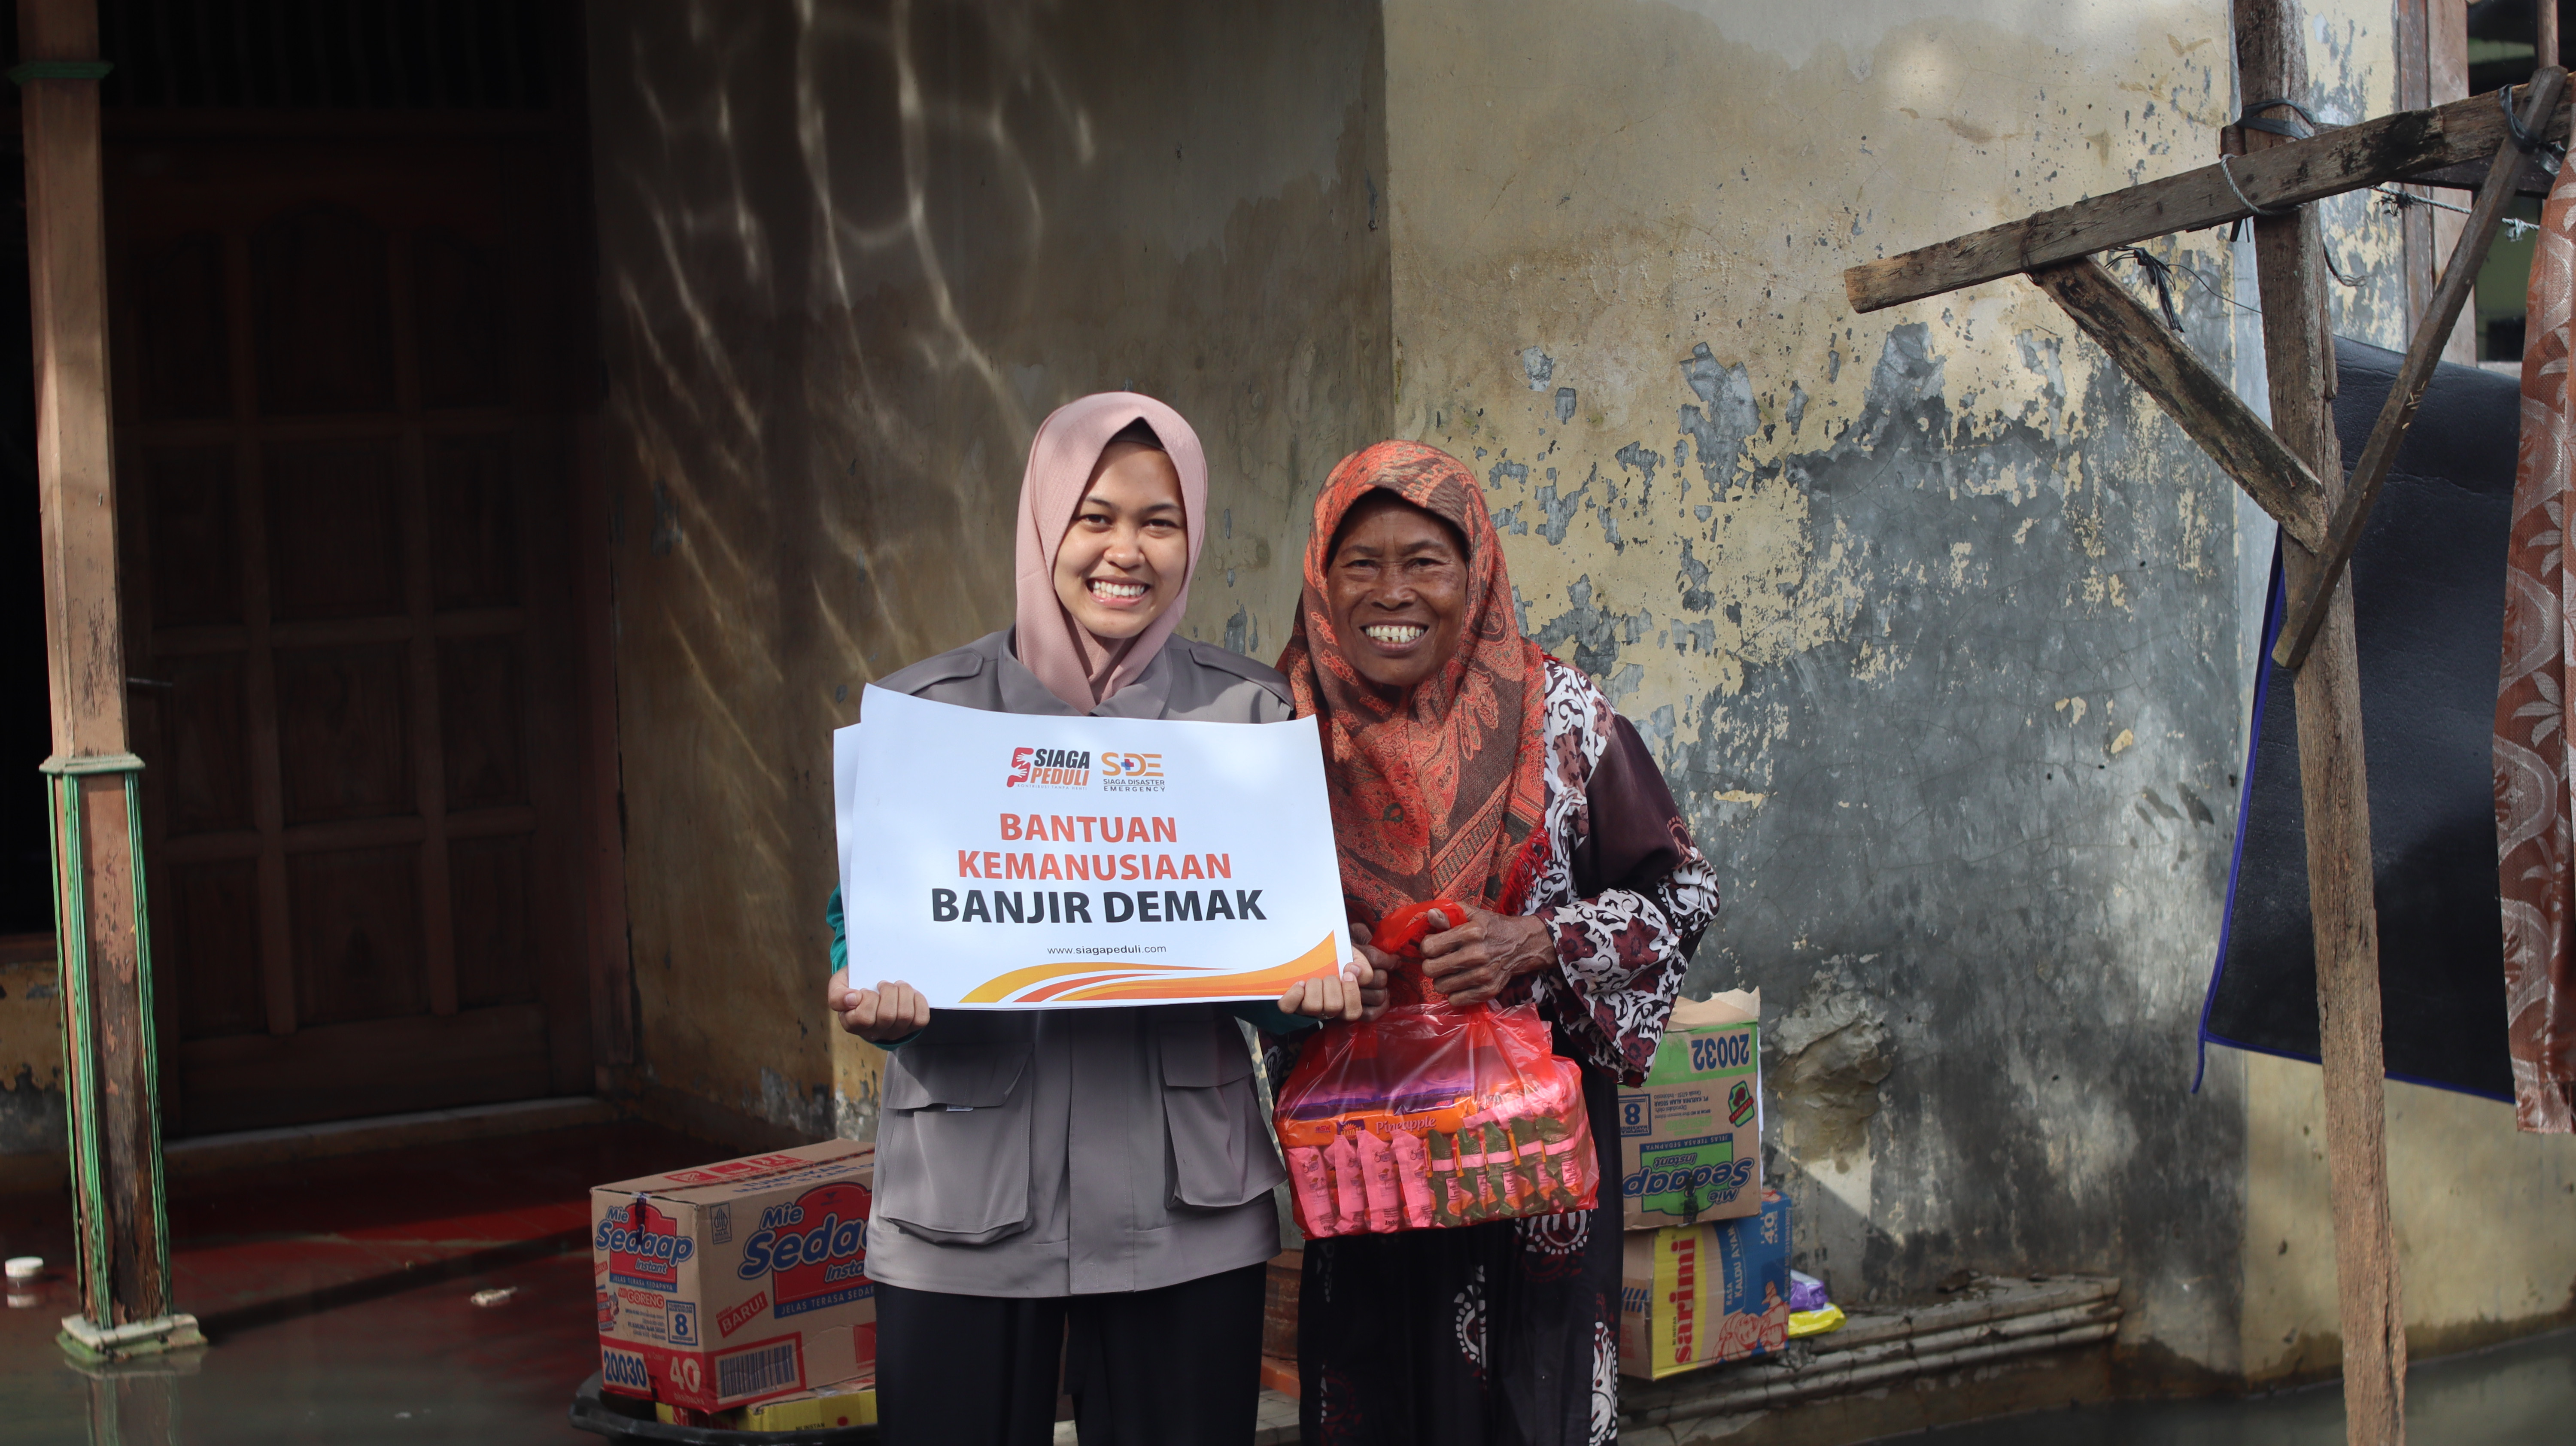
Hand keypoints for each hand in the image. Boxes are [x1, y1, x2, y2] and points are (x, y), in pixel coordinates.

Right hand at [828, 969, 930, 1041]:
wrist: (871, 988)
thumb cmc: (854, 986)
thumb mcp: (838, 986)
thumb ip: (837, 994)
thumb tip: (852, 999)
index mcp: (852, 1023)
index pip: (863, 1017)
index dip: (867, 1000)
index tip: (864, 989)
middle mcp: (873, 1032)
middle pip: (887, 1016)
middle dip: (888, 992)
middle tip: (884, 983)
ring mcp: (893, 1032)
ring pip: (905, 1015)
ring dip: (904, 993)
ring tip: (898, 985)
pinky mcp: (911, 1028)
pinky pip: (921, 1019)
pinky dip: (919, 1002)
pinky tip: (910, 993)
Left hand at [1280, 922, 1393, 1021]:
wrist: (1315, 949)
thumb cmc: (1336, 957)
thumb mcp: (1354, 957)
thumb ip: (1362, 967)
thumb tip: (1355, 971)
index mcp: (1345, 1002)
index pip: (1353, 1012)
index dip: (1351, 994)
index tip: (1348, 973)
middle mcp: (1327, 1009)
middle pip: (1333, 1008)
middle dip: (1332, 986)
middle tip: (1329, 975)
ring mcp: (1307, 1008)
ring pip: (1313, 1007)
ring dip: (1315, 987)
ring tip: (1314, 977)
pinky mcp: (1291, 1004)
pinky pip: (1289, 1007)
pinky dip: (1295, 994)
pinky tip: (1300, 983)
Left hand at [1416, 903, 1554, 1006]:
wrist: (1521, 945)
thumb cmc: (1492, 928)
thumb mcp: (1472, 914)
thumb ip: (1448, 914)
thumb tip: (1429, 914)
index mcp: (1470, 933)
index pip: (1429, 947)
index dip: (1426, 946)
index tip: (1433, 945)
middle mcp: (1476, 955)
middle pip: (1430, 970)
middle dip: (1431, 964)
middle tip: (1440, 960)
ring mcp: (1483, 976)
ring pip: (1440, 987)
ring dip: (1441, 979)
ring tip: (1451, 971)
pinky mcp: (1488, 991)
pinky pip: (1455, 1000)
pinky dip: (1454, 993)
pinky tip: (1460, 982)